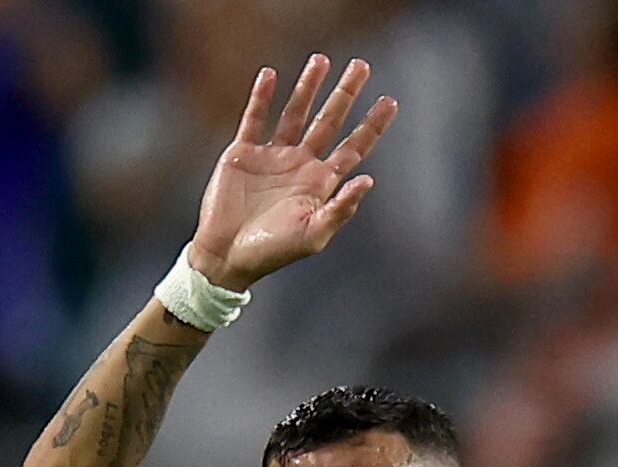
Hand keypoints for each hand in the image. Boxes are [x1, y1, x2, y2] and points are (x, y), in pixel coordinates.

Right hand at [189, 55, 397, 290]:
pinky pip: (255, 118)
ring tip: (321, 60)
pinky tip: (271, 75)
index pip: (353, 147)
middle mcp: (301, 164)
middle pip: (329, 121)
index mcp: (321, 184)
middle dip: (345, 93)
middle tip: (362, 65)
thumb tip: (369, 180)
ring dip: (308, 87)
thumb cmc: (273, 252)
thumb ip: (340, 209)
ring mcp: (273, 156)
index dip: (372, 125)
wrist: (227, 256)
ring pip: (295, 112)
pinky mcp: (243, 153)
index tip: (390, 101)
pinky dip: (262, 97)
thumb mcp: (313, 235)